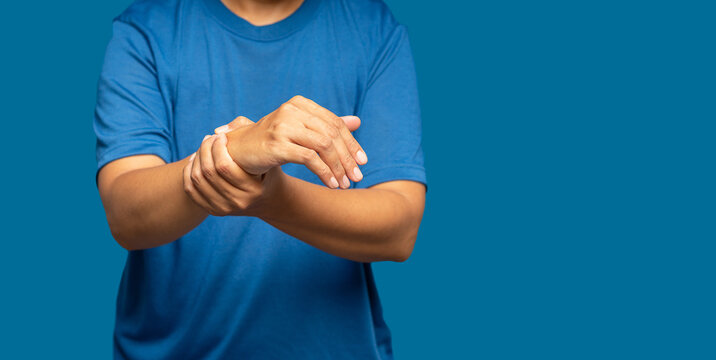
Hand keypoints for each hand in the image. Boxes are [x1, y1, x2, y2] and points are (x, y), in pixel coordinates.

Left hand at [183, 132, 267, 216]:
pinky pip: (191, 190)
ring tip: (203, 147)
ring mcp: (224, 209)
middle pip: (208, 173)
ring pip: (197, 180)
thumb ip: (248, 133)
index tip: (221, 136)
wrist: (269, 199)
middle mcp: (238, 202)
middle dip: (205, 149)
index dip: (217, 147)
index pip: (224, 167)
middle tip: (209, 138)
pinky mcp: (214, 210)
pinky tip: (195, 160)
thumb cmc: (267, 169)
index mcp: (253, 190)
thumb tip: (218, 131)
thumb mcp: (268, 152)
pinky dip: (188, 172)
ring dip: (196, 159)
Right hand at [222, 95, 367, 188]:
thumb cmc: (272, 142)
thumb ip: (327, 125)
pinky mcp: (277, 144)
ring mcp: (283, 126)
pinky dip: (325, 173)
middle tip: (357, 177)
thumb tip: (357, 121)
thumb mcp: (301, 130)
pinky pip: (310, 159)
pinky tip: (331, 184)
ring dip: (338, 168)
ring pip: (324, 146)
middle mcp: (291, 110)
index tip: (363, 162)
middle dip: (348, 158)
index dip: (352, 143)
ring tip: (345, 184)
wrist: (238, 152)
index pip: (334, 123)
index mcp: (299, 104)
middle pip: (332, 134)